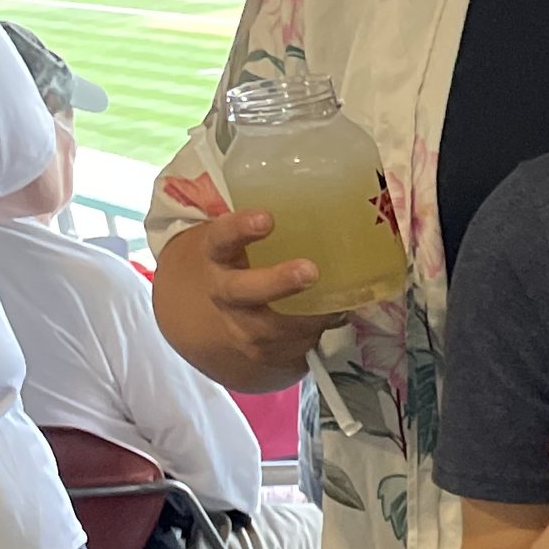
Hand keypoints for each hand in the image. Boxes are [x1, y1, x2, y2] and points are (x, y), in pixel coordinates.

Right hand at [151, 206, 346, 385]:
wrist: (209, 322)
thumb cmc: (236, 266)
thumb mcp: (235, 244)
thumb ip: (262, 225)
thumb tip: (324, 194)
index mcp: (216, 257)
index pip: (221, 238)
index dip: (240, 228)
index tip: (267, 218)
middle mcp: (225, 294)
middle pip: (245, 291)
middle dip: (277, 282)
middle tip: (310, 270)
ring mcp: (243, 328)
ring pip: (277, 328)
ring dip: (311, 317)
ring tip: (339, 304)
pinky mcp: (265, 354)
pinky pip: (297, 346)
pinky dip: (319, 331)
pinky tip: (334, 317)